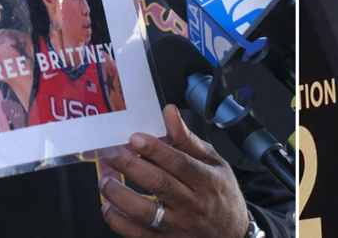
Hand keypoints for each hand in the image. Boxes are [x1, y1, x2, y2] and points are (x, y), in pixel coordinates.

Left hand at [100, 104, 249, 236]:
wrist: (231, 235)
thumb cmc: (221, 194)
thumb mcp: (214, 163)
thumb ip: (188, 140)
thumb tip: (169, 113)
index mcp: (206, 181)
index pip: (179, 163)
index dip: (156, 149)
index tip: (135, 137)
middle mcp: (192, 204)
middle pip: (158, 184)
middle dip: (130, 167)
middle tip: (111, 153)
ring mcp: (178, 226)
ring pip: (144, 212)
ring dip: (120, 195)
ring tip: (106, 181)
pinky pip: (137, 234)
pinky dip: (118, 221)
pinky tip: (109, 207)